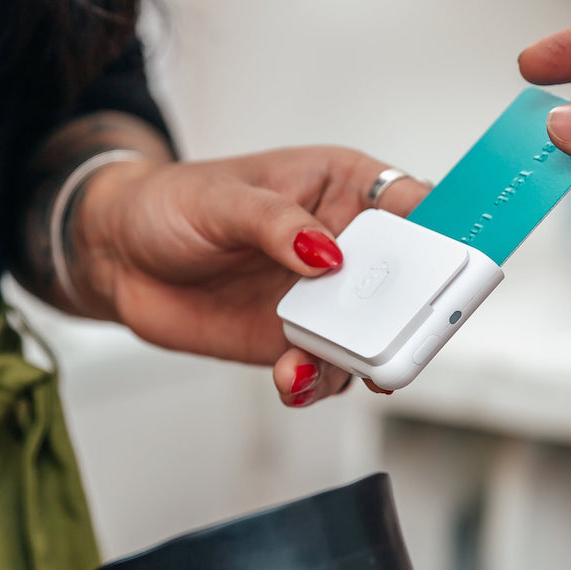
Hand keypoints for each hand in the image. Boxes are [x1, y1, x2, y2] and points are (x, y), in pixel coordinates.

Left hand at [69, 147, 428, 406]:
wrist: (119, 258)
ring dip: (361, 358)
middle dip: (414, 314)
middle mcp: (346, 247)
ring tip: (322, 362)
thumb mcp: (221, 199)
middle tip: (404, 336)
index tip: (452, 261)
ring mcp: (324, 300)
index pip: (413, 205)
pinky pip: (325, 370)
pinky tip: (291, 379)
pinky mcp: (294, 342)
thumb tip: (325, 254)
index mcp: (343, 188)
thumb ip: (277, 224)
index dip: (443, 232)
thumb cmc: (172, 205)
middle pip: (410, 283)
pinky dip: (315, 381)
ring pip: (374, 337)